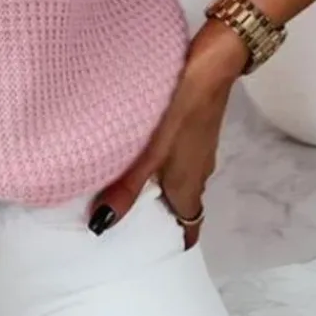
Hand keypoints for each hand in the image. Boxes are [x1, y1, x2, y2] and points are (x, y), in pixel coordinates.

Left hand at [88, 20, 246, 247]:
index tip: (148, 253)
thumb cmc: (185, 107)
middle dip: (155, 217)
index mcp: (190, 185)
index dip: (173, 243)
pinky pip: (173, 158)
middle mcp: (197, 172)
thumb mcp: (152, 150)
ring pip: (175, 180)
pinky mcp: (192, 128)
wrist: (213, 61)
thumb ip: (128, 186)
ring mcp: (197, 149)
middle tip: (119, 220)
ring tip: (116, 187)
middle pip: (179, 206)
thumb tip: (102, 225)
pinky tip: (130, 152)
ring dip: (153, 188)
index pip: (188, 228)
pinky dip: (155, 164)